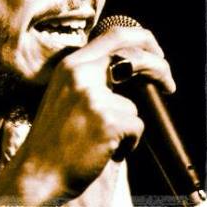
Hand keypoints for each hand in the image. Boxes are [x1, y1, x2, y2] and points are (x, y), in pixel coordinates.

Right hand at [0, 26, 175, 206]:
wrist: (38, 170)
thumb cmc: (54, 136)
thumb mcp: (65, 92)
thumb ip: (90, 75)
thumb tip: (129, 67)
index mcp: (70, 64)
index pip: (114, 36)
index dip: (142, 40)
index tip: (154, 52)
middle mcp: (80, 73)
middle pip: (135, 55)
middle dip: (159, 66)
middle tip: (168, 83)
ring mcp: (93, 96)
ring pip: (133, 105)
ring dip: (127, 126)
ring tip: (103, 140)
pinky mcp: (107, 120)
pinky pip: (136, 128)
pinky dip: (128, 144)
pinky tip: (105, 150)